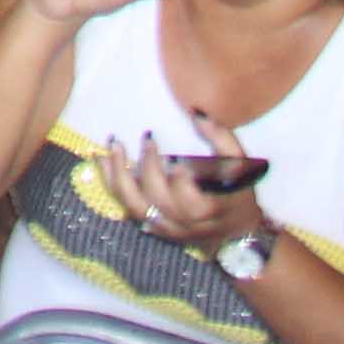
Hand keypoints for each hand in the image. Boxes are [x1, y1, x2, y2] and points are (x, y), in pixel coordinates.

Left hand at [104, 133, 270, 251]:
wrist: (236, 232)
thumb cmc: (238, 191)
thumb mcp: (241, 164)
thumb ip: (221, 137)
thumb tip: (195, 111)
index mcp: (213, 209)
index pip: (192, 201)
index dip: (182, 181)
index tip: (176, 157)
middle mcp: (188, 224)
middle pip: (160, 201)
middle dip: (150, 169)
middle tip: (148, 141)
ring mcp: (168, 228)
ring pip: (136, 207)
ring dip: (119, 176)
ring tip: (112, 147)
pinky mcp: (155, 228)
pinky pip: (127, 208)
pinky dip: (112, 185)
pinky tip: (102, 161)